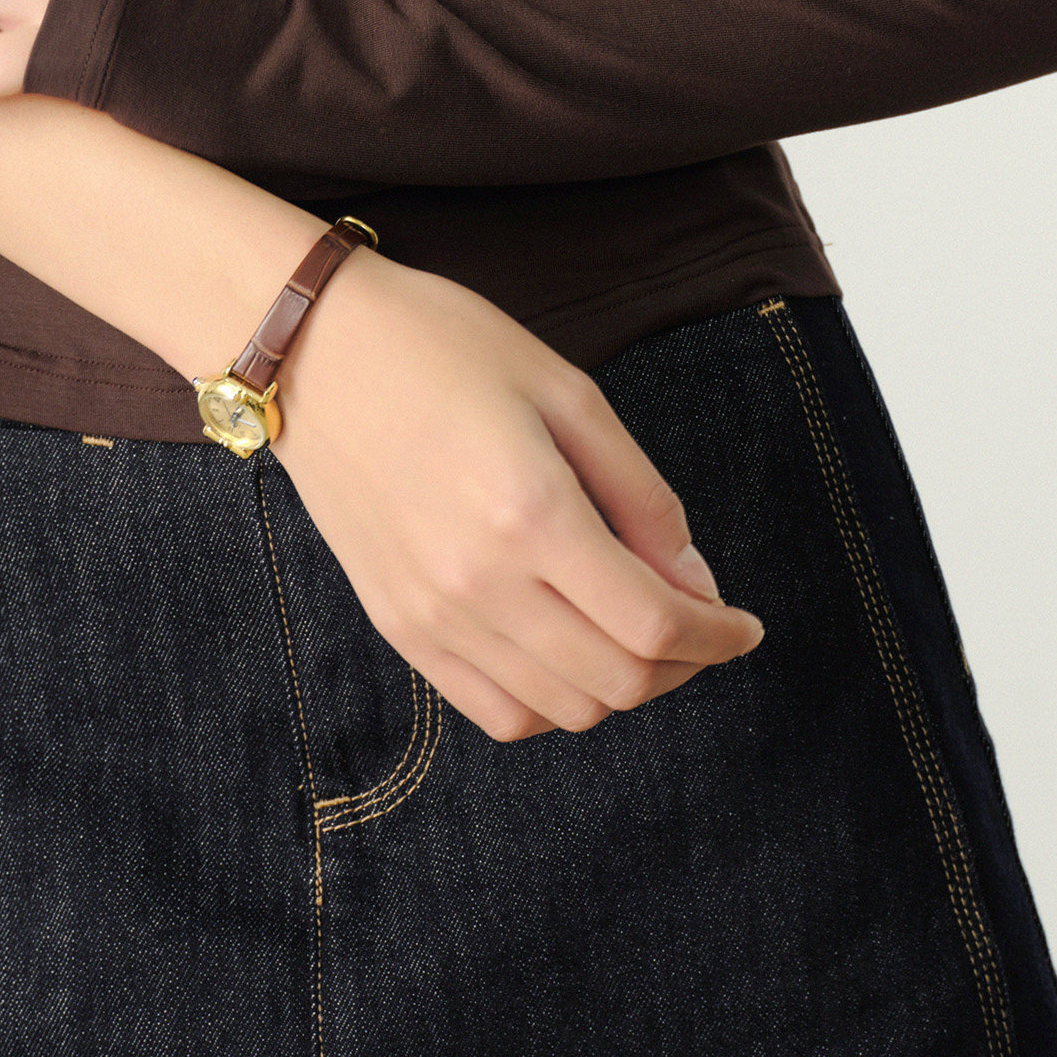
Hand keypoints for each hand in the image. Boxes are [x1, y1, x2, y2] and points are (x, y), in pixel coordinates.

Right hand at [267, 250, 765, 743]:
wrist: (312, 348)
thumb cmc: (442, 344)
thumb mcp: (564, 390)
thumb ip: (640, 492)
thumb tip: (695, 583)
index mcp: (530, 512)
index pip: (655, 623)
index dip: (719, 636)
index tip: (744, 622)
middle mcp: (480, 581)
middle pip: (618, 681)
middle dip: (684, 664)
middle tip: (701, 623)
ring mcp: (432, 615)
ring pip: (563, 709)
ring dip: (623, 686)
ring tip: (639, 632)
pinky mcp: (398, 626)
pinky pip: (496, 711)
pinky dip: (553, 701)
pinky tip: (569, 649)